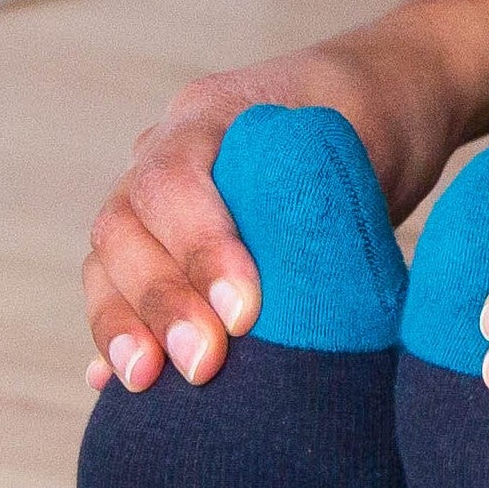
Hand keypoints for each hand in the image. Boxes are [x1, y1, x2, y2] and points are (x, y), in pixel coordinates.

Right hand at [83, 18, 474, 391]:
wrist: (380, 104)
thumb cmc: (379, 122)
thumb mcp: (371, 141)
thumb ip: (331, 193)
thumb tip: (306, 278)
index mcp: (210, 116)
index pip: (173, 180)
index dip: (200, 249)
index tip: (245, 312)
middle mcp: (165, 153)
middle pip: (123, 227)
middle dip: (159, 301)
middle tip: (203, 364)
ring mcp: (158, 200)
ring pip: (108, 260)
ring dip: (121, 324)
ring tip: (145, 381)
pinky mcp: (169, 243)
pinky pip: (121, 286)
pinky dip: (117, 332)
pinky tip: (109, 383)